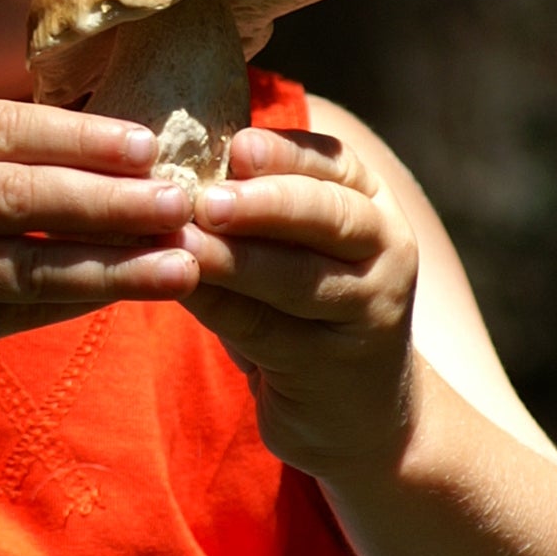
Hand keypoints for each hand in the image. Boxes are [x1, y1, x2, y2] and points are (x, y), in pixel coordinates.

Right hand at [0, 98, 201, 399]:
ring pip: (26, 266)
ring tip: (182, 263)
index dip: (84, 137)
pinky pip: (7, 314)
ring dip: (112, 265)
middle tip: (183, 201)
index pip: (4, 128)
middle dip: (113, 200)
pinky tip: (122, 296)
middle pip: (23, 195)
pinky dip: (69, 304)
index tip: (152, 145)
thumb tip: (85, 144)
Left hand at [181, 124, 420, 478]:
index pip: (331, 163)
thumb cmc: (303, 302)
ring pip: (298, 278)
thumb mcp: (294, 242)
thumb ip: (254, 200)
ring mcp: (367, 310)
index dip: (282, 153)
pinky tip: (180, 287)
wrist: (355, 410)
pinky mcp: (332, 366)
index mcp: (369, 201)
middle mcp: (384, 248)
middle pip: (328, 215)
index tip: (235, 145)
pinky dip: (220, 304)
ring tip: (184, 243)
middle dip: (266, 203)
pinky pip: (266, 329)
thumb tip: (172, 158)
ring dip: (237, 259)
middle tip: (208, 199)